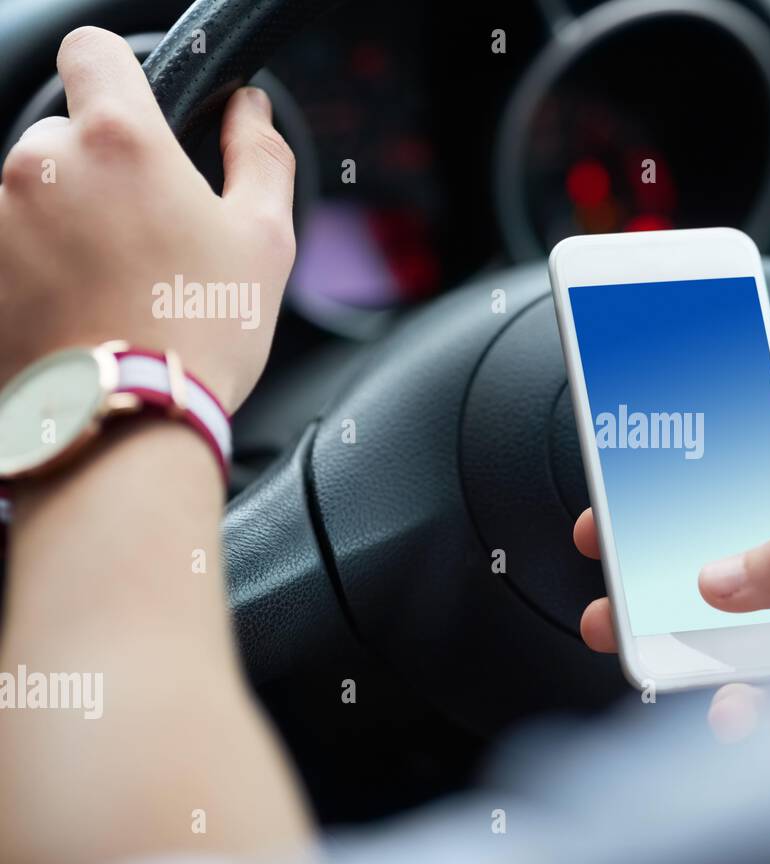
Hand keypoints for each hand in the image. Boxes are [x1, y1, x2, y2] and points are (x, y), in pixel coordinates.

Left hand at [0, 27, 296, 410]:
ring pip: (33, 195)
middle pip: (64, 137)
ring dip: (66, 223)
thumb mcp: (265, 241)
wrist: (123, 426)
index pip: (92, 51)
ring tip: (113, 288)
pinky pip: (11, 247)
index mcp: (119, 141)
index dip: (119, 74)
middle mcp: (41, 165)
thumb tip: (250, 111)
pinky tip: (81, 311)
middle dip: (101, 175)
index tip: (138, 113)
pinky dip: (38, 268)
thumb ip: (260, 156)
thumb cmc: (199, 334)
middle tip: (147, 240)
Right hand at [573, 402, 769, 740]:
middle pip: (754, 537)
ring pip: (742, 619)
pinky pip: (759, 693)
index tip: (695, 423)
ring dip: (682, 624)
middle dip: (686, 537)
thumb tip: (725, 571)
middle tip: (623, 534)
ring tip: (625, 625)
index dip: (759, 426)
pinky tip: (733, 707)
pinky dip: (734, 703)